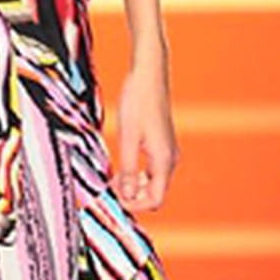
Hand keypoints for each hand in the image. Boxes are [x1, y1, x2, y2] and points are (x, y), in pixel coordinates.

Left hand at [115, 57, 178, 213]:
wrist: (149, 73)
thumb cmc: (138, 101)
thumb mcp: (128, 137)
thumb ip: (128, 169)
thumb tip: (127, 195)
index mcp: (164, 160)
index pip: (155, 200)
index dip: (134, 206)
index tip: (113, 199)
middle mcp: (170, 158)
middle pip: (155, 193)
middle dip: (133, 196)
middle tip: (109, 188)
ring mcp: (167, 151)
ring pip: (153, 182)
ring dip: (133, 186)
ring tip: (112, 177)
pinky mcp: (161, 144)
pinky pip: (151, 169)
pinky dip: (137, 173)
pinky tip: (120, 165)